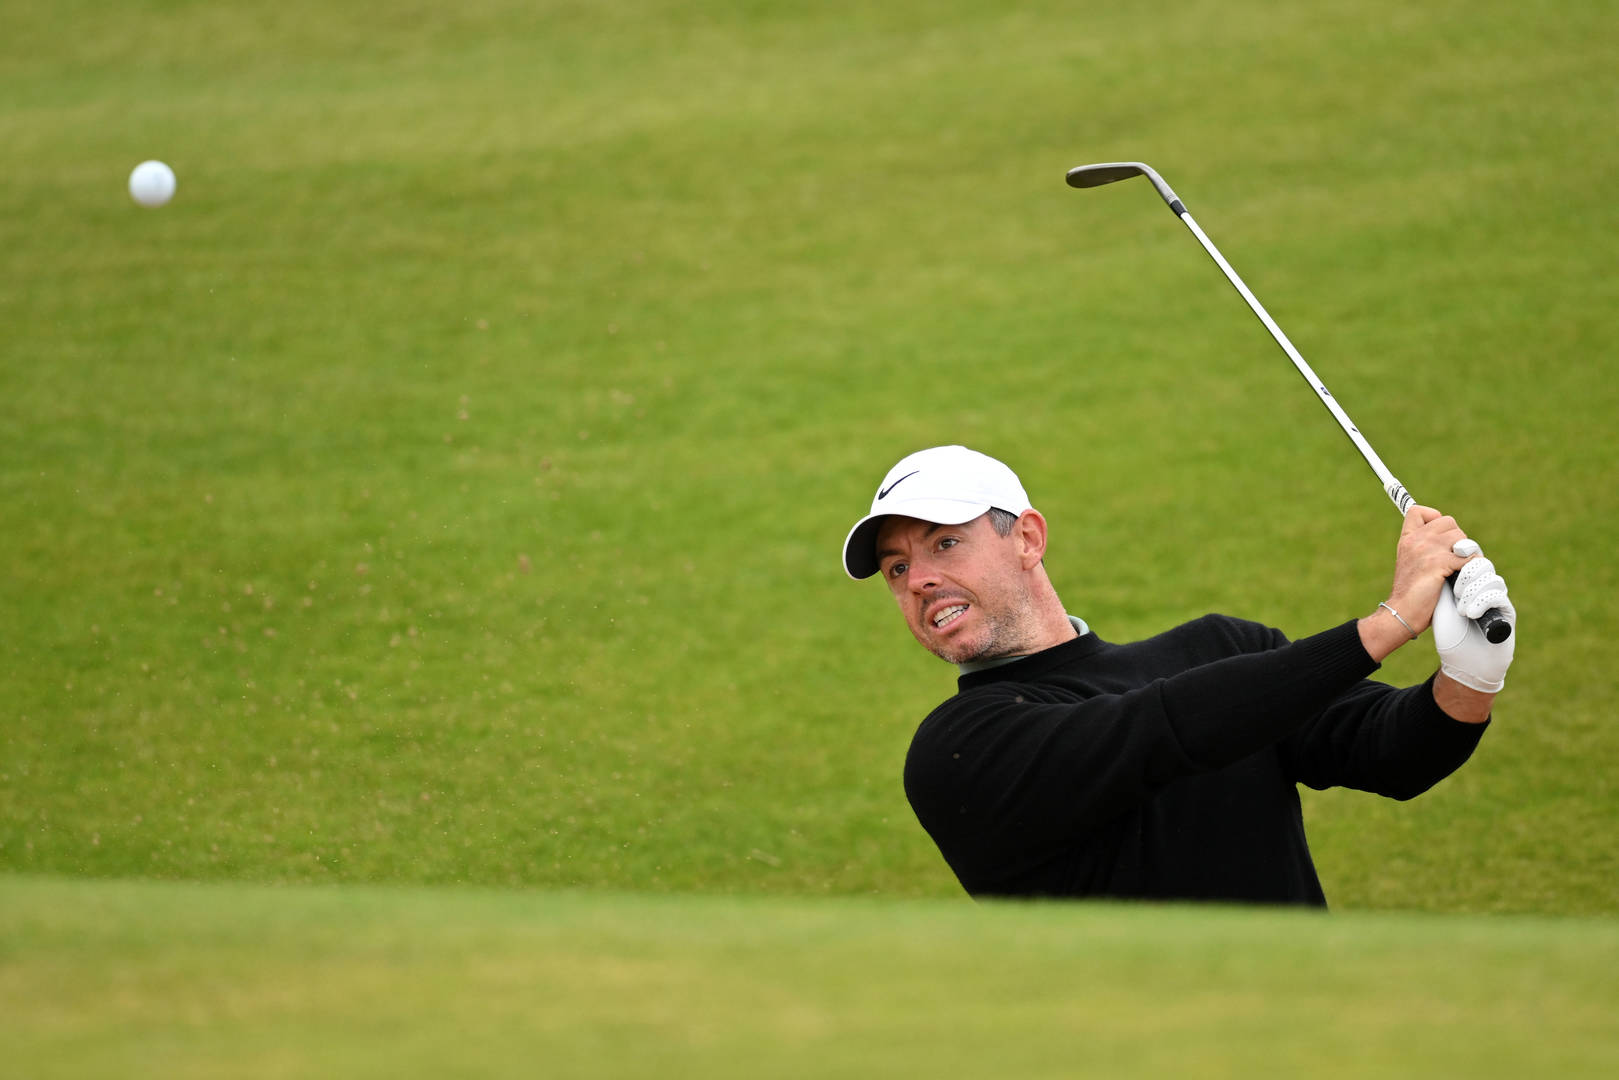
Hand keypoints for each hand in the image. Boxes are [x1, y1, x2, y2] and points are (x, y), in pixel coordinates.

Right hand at [1384, 506, 1473, 635]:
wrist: (1402, 612)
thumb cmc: (1411, 592)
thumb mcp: (1411, 562)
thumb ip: (1425, 547)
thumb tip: (1454, 542)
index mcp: (1407, 538)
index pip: (1418, 511)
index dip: (1434, 518)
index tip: (1438, 535)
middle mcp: (1416, 540)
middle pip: (1449, 522)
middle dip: (1457, 539)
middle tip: (1453, 558)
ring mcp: (1427, 550)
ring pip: (1462, 538)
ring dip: (1467, 553)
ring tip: (1459, 569)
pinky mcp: (1439, 563)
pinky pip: (1469, 557)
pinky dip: (1472, 567)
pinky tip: (1464, 576)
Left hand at [1433, 553, 1515, 691]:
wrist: (1463, 661)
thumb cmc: (1450, 634)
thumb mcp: (1440, 603)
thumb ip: (1443, 580)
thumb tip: (1440, 555)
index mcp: (1467, 583)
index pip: (1469, 558)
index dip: (1463, 554)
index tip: (1452, 555)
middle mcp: (1484, 588)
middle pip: (1482, 564)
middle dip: (1467, 573)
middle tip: (1454, 590)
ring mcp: (1497, 599)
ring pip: (1491, 579)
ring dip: (1472, 591)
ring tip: (1461, 610)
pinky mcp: (1506, 612)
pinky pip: (1498, 596)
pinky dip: (1482, 602)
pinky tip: (1469, 614)